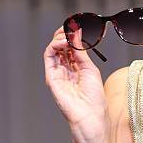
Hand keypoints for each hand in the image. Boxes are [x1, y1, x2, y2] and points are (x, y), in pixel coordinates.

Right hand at [44, 26, 108, 142]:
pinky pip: (49, 57)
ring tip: (68, 34)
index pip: (71, 47)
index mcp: (77, 67)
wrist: (90, 115)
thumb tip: (77, 33)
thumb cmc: (94, 97)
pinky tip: (63, 42)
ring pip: (53, 49)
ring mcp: (57, 72)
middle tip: (72, 27)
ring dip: (60, 38)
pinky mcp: (51, 76)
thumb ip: (81, 51)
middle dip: (65, 34)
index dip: (73, 36)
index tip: (78, 27)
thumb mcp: (90, 69)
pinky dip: (54, 46)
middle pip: (60, 46)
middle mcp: (65, 69)